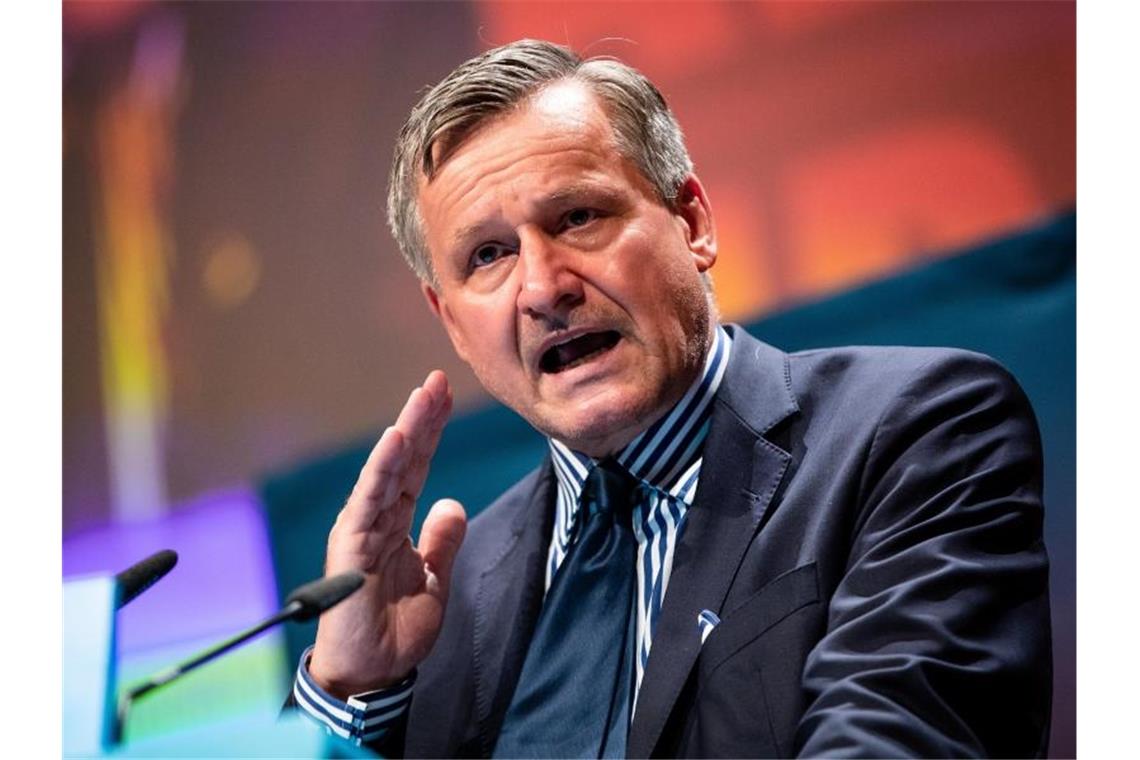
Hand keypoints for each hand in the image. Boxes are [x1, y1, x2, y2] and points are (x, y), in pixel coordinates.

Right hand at [308, 370, 466, 697]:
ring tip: (422, 397)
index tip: (444, 397)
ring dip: (405, 432)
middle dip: (420, 419)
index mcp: (395, 524)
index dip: (430, 433)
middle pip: (402, 460)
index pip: (415, 469)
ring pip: (386, 471)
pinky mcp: (352, 545)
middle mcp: (376, 519)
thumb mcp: (434, 580)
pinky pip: (370, 499)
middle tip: (436, 381)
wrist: (371, 674)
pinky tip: (396, 439)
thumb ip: (442, 541)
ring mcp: (362, 529)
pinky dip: (382, 468)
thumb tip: (452, 504)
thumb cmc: (395, 631)